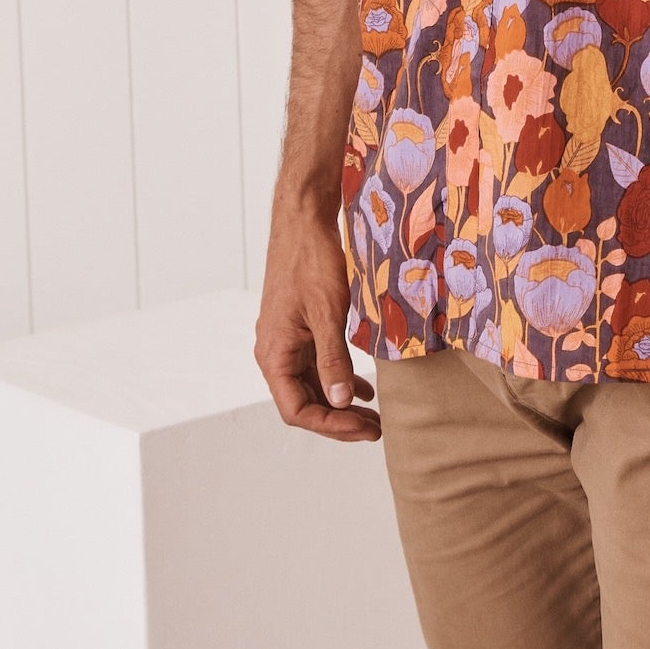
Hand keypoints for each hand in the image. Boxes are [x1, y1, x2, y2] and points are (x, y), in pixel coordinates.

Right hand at [254, 200, 381, 442]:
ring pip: (311, 383)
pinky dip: (338, 376)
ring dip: (339, 401)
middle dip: (338, 418)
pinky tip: (362, 386)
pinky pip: (315, 362)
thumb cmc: (311, 261)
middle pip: (303, 401)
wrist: (304, 219)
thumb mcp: (327, 313)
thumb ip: (332, 359)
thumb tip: (339, 403)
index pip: (297, 410)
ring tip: (373, 415)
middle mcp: (275, 351)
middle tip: (375, 429)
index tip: (365, 428)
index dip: (331, 425)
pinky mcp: (300, 325)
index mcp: (273, 354)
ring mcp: (286, 338)